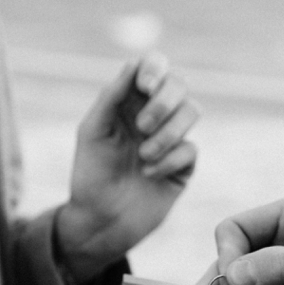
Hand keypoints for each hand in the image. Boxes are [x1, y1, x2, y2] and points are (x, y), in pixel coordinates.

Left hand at [58, 52, 200, 282]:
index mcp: (129, 100)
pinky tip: (149, 174)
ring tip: (143, 156)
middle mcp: (154, 114)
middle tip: (141, 126)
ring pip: (192, 111)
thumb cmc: (91, 174)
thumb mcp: (92, 131)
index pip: (153, 66)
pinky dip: (168, 160)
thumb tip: (134, 63)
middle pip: (179, 84)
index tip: (145, 85)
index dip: (155, 68)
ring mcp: (172, 138)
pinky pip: (190, 149)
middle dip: (163, 102)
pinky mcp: (184, 165)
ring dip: (167, 133)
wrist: (102, 221)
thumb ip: (111, 96)